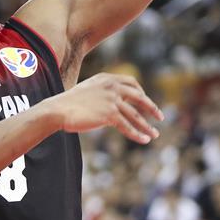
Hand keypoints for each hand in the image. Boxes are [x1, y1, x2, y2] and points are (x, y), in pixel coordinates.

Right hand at [44, 72, 163, 143]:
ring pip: (136, 115)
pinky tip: (144, 140)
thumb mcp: (89, 90)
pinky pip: (127, 126)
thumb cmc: (70, 102)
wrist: (59, 109)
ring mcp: (111, 100)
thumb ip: (103, 91)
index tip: (146, 102)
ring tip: (155, 134)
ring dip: (147, 126)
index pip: (131, 82)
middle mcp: (111, 87)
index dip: (141, 92)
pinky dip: (137, 134)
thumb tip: (114, 102)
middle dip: (151, 108)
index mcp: (106, 78)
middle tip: (160, 116)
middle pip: (139, 97)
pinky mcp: (109, 115)